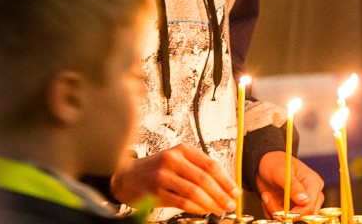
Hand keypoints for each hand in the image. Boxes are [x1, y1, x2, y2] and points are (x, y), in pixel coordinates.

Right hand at [110, 143, 238, 213]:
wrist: (126, 176)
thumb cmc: (155, 169)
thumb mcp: (176, 161)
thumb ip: (196, 169)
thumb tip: (223, 185)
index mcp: (182, 150)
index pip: (210, 164)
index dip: (226, 179)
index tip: (235, 191)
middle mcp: (172, 159)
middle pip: (204, 178)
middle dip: (221, 194)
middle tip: (229, 204)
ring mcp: (163, 175)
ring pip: (194, 191)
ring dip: (210, 203)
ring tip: (218, 210)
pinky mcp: (156, 191)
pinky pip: (182, 201)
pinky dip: (196, 208)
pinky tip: (203, 211)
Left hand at [255, 151, 324, 216]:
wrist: (263, 165)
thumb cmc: (275, 163)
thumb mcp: (281, 171)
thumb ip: (293, 186)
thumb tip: (304, 201)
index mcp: (313, 184)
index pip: (310, 205)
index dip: (297, 214)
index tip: (282, 214)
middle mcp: (310, 196)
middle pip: (303, 216)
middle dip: (283, 213)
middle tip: (268, 200)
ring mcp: (301, 204)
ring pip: (291, 219)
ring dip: (274, 211)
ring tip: (266, 195)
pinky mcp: (291, 210)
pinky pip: (283, 219)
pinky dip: (271, 212)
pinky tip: (268, 199)